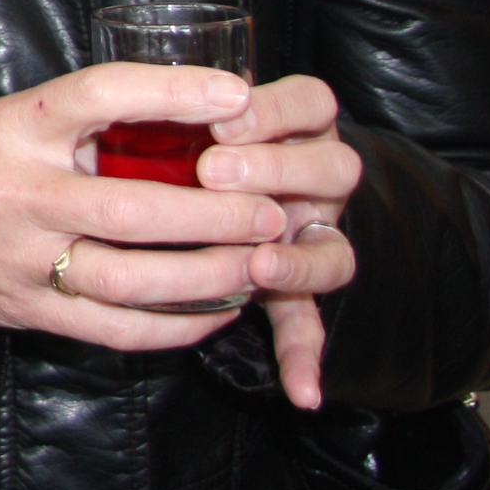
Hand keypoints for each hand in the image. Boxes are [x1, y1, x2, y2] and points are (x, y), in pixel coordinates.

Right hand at [0, 63, 291, 351]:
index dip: (173, 93)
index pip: (99, 96)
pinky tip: (217, 310)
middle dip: (215, 215)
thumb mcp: (11, 122)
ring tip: (260, 262)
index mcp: (14, 128)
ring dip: (209, 277)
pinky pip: (116, 329)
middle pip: (132, 209)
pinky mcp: (29, 310)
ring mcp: (21, 259)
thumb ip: (85, 121)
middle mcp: (16, 193)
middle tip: (272, 210)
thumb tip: (192, 107)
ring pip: (132, 279)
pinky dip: (176, 325)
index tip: (238, 96)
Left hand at [197, 74, 362, 406]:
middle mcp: (312, 181)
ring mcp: (308, 236)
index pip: (312, 103)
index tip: (225, 117)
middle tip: (214, 171)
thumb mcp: (173, 109)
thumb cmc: (171, 135)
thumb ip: (166, 104)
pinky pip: (306, 323)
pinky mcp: (290, 288)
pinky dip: (303, 356)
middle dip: (276, 171)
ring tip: (259, 264)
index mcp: (290, 124)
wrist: (212, 181)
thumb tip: (154, 97)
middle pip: (335, 171)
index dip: (277, 110)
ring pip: (332, 250)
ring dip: (297, 260)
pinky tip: (303, 392)